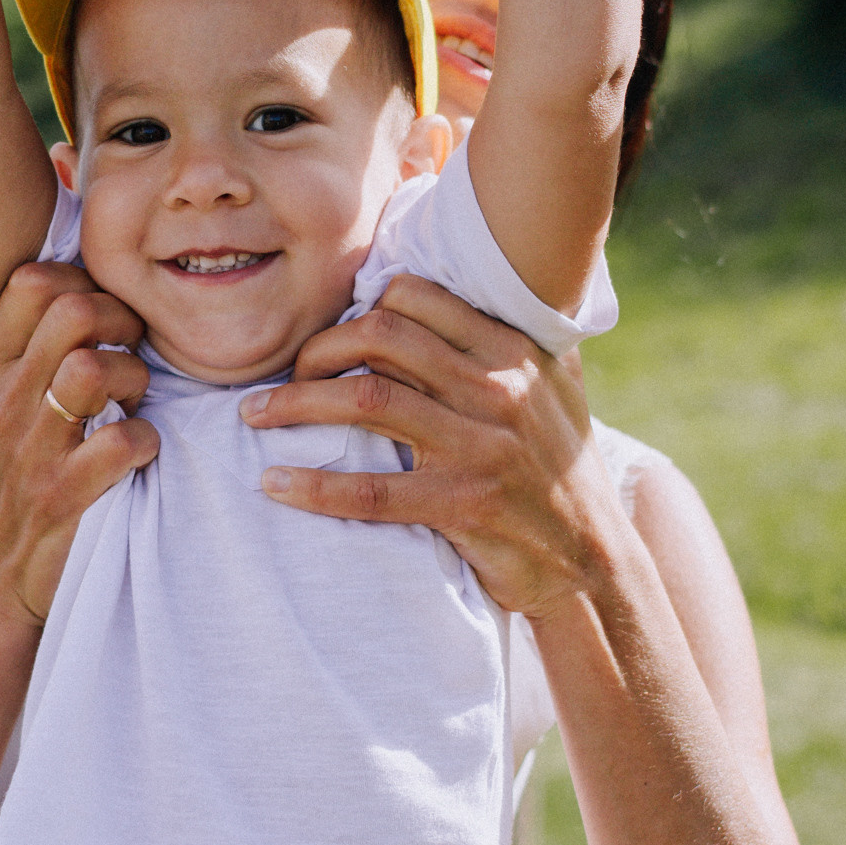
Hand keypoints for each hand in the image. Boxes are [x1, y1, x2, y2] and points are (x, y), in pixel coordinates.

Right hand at [0, 263, 157, 626]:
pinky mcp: (63, 496)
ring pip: (92, 367)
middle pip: (70, 310)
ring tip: (137, 401)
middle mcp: (2, 400)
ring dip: (134, 376)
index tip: (107, 313)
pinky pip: (121, 442)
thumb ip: (27, 351)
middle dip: (122, 319)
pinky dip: (146, 441)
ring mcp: (31, 449)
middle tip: (135, 350)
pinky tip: (141, 452)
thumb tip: (80, 290)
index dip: (85, 280)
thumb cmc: (11, 480)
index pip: (31, 282)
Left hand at [239, 273, 630, 619]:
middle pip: (381, 337)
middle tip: (285, 373)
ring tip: (253, 415)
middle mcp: (498, 388)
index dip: (359, 308)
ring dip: (295, 403)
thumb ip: (510, 337)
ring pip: (366, 400)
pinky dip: (314, 485)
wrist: (591, 558)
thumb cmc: (561, 467)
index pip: (415, 297)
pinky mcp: (464, 505)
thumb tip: (454, 286)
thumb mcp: (554, 386)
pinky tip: (275, 483)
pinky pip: (371, 489)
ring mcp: (481, 447)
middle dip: (317, 349)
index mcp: (513, 350)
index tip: (333, 339)